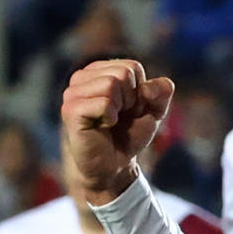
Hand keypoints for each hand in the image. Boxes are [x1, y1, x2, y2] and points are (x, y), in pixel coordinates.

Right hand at [59, 59, 175, 204]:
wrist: (113, 167)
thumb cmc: (127, 136)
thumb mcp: (153, 111)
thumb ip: (162, 92)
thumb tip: (147, 88)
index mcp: (98, 70)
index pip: (132, 67)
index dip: (139, 93)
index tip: (128, 110)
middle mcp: (81, 77)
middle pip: (123, 73)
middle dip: (130, 100)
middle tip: (119, 118)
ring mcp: (72, 93)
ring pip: (112, 84)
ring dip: (120, 109)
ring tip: (110, 122)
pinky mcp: (71, 110)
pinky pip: (104, 102)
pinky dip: (110, 117)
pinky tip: (102, 127)